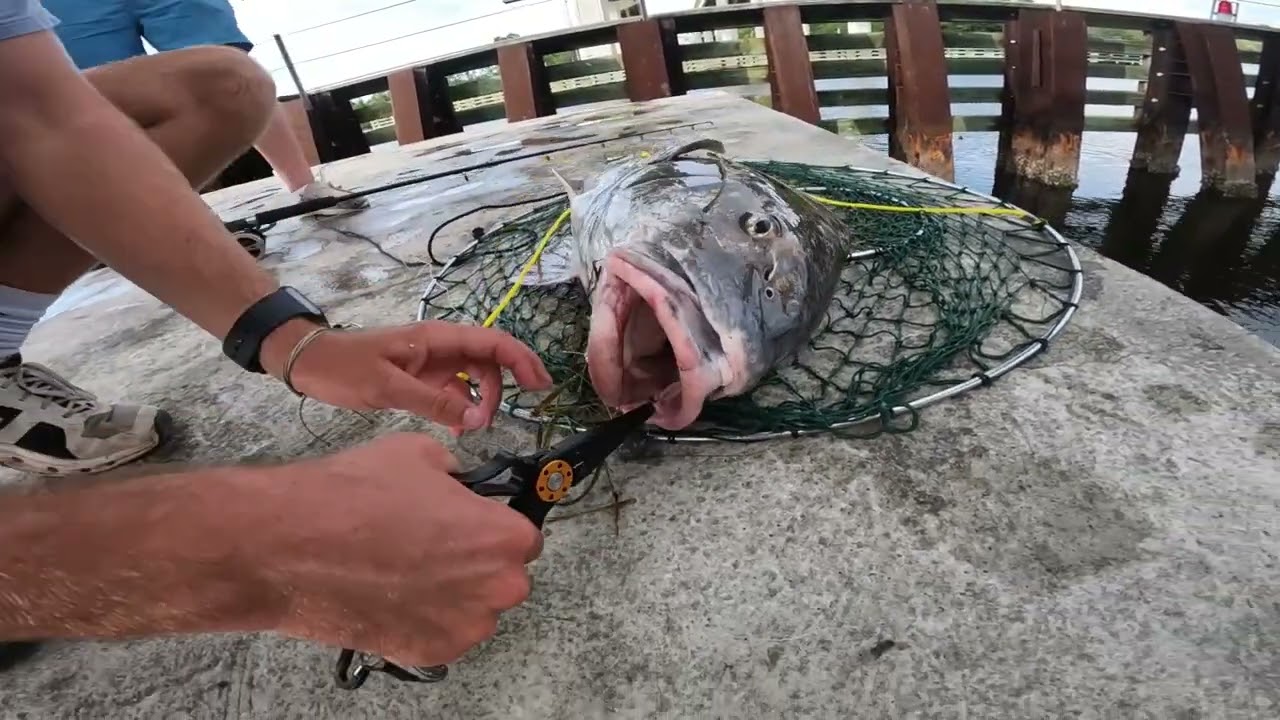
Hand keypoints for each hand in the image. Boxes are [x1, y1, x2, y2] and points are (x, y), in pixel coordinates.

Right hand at [259, 432, 543, 665]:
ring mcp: (465, 626)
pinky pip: (444, 632)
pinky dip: (425, 618)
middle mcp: (496, 588)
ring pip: (474, 608)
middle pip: (504, 576)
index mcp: (503, 537)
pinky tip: (392, 594)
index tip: (473, 525)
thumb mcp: (420, 454)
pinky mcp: (431, 652)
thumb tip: (460, 482)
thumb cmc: (354, 497)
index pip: (524, 536)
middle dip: (476, 562)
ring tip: (405, 569)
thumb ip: (457, 474)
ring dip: (453, 593)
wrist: (291, 545)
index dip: (494, 527)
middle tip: (432, 545)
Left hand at [260, 319, 553, 434]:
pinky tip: (457, 429)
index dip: (521, 359)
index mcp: (436, 338)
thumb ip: (432, 402)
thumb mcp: (387, 386)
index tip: (539, 385)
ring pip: (473, 378)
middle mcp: (440, 347)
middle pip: (488, 360)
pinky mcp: (421, 378)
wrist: (308, 363)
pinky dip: (461, 409)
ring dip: (480, 401)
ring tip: (472, 429)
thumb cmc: (344, 367)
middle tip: (496, 420)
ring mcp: (431, 362)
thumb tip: (474, 419)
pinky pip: (454, 391)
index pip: (492, 342)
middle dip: (502, 388)